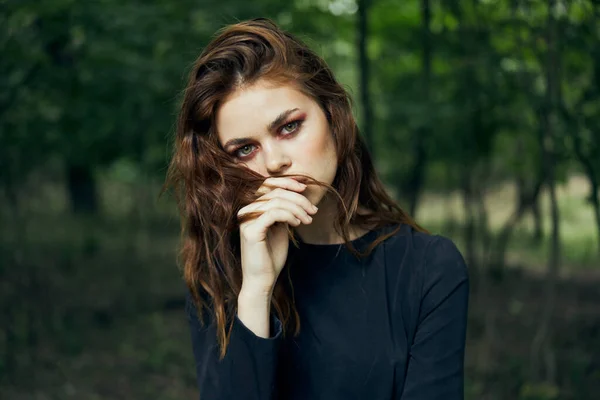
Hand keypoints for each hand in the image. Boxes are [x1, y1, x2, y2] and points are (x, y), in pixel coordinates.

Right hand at [237, 177, 317, 293]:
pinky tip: (297, 223)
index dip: (287, 182)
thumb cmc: (271, 256)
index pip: (268, 185)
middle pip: (275, 192)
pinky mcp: (251, 231)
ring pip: (277, 201)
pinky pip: (274, 213)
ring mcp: (246, 220)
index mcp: (252, 209)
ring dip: (298, 209)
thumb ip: (284, 211)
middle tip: (313, 211)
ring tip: (308, 220)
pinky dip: (290, 215)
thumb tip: (298, 195)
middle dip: (298, 199)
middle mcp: (246, 211)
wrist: (262, 280)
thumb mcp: (280, 228)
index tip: (305, 189)